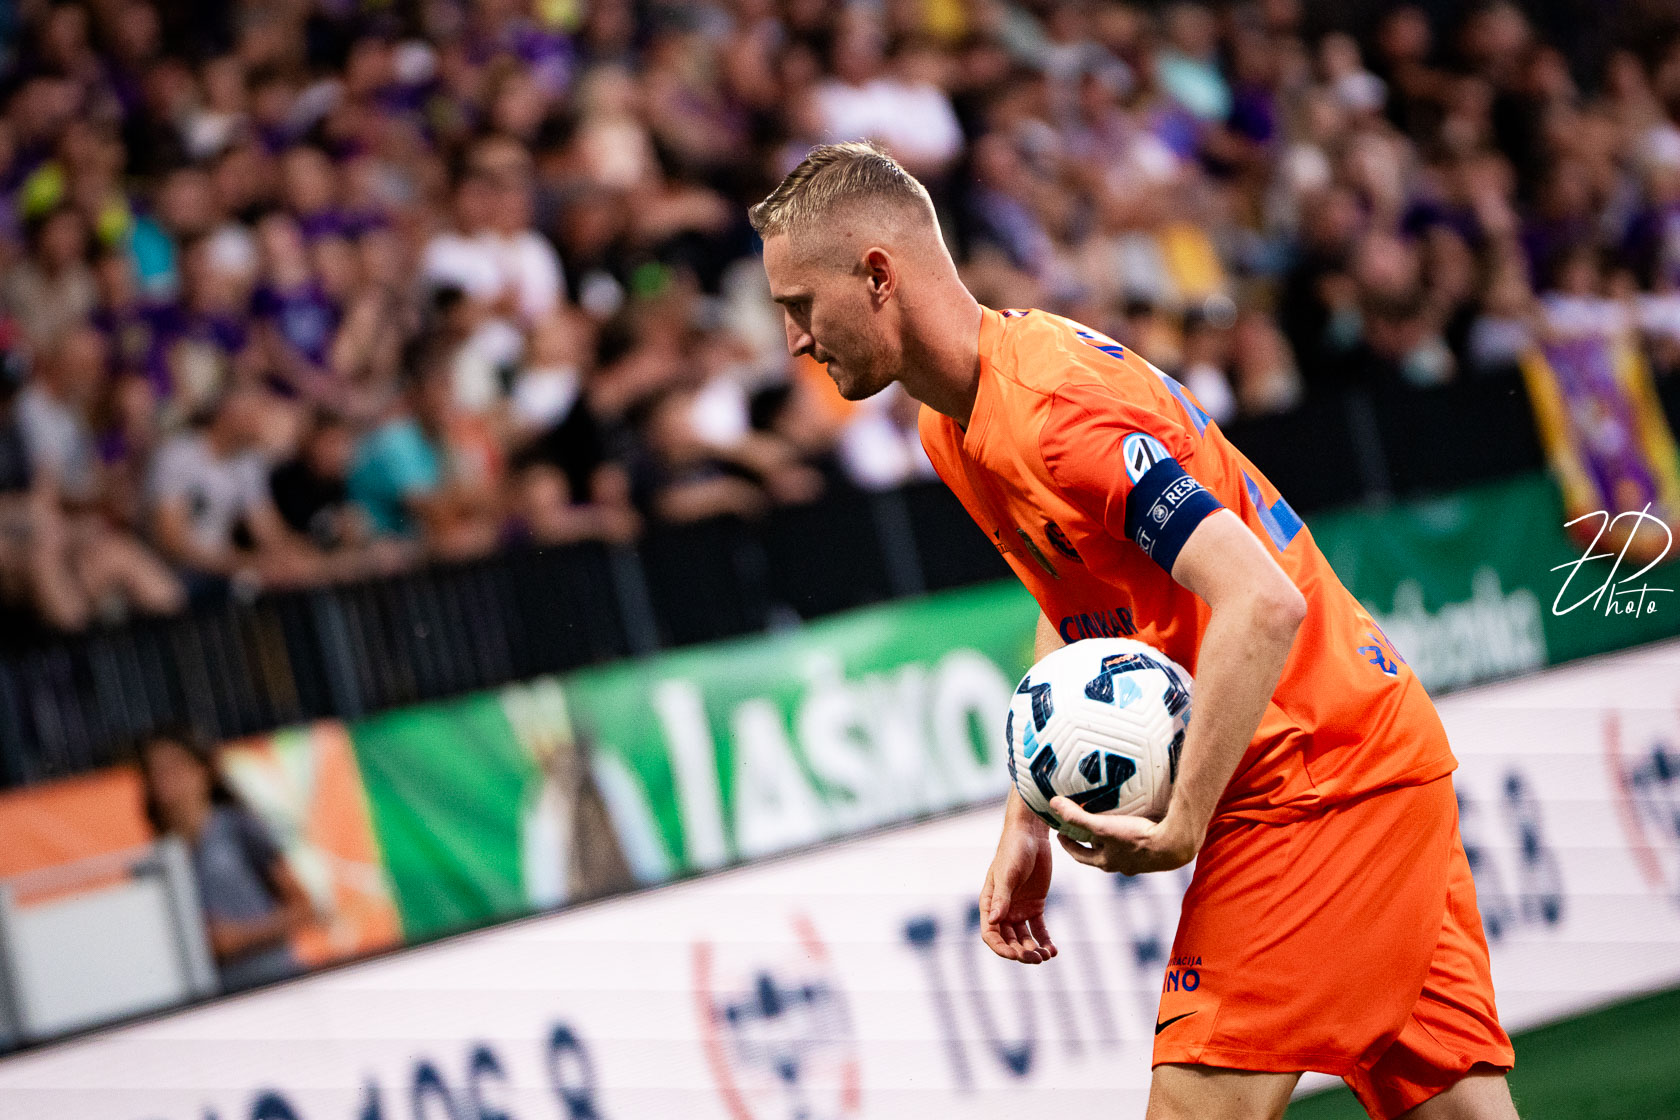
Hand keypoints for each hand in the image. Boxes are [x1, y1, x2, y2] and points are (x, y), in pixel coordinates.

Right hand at [978, 824, 1057, 964]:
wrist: (1032, 834)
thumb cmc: (1013, 850)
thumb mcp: (1008, 874)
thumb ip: (1002, 898)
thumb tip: (993, 921)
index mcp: (989, 903)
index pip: (990, 934)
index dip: (1001, 948)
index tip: (1016, 955)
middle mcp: (1003, 909)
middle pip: (1009, 940)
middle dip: (1020, 952)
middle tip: (1036, 958)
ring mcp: (1019, 909)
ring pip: (1024, 938)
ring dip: (1033, 949)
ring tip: (1047, 955)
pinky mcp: (1035, 906)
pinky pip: (1039, 929)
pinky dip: (1045, 940)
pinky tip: (1053, 950)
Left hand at [1050, 797, 1201, 874]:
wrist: (1174, 846)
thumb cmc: (1136, 839)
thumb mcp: (1102, 827)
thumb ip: (1077, 816)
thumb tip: (1053, 804)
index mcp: (1107, 862)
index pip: (1080, 855)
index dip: (1068, 845)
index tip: (1060, 833)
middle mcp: (1122, 865)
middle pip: (1099, 853)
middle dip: (1089, 841)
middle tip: (1081, 826)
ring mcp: (1139, 861)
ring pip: (1119, 848)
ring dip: (1111, 838)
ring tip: (1108, 821)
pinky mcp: (1154, 852)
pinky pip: (1137, 842)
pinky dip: (1131, 833)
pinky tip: (1135, 821)